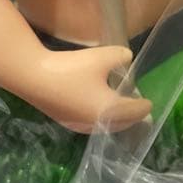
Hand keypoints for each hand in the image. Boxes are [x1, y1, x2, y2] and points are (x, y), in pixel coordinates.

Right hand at [36, 46, 151, 133]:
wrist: (32, 77)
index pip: (135, 112)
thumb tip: (127, 59)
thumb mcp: (103, 56)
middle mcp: (96, 123)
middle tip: (138, 108)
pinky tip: (95, 107)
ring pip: (104, 125)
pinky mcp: (65, 121)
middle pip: (121, 124)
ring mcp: (78, 125)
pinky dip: (99, 117)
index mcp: (110, 110)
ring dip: (114, 119)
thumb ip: (121, 57)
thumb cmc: (71, 69)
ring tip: (118, 108)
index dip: (144, 107)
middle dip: (131, 116)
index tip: (149, 103)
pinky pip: (90, 123)